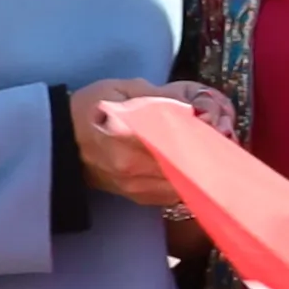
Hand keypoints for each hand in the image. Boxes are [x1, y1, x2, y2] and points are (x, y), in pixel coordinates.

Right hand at [68, 79, 226, 215]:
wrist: (60, 141)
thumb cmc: (91, 109)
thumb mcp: (123, 90)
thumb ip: (160, 97)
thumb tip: (196, 108)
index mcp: (129, 136)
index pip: (180, 141)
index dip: (206, 137)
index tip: (224, 129)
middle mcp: (134, 167)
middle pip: (187, 166)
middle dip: (211, 156)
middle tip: (228, 143)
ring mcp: (135, 187)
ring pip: (185, 185)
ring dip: (203, 172)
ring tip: (218, 156)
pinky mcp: (137, 198)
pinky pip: (174, 195)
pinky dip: (190, 183)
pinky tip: (198, 169)